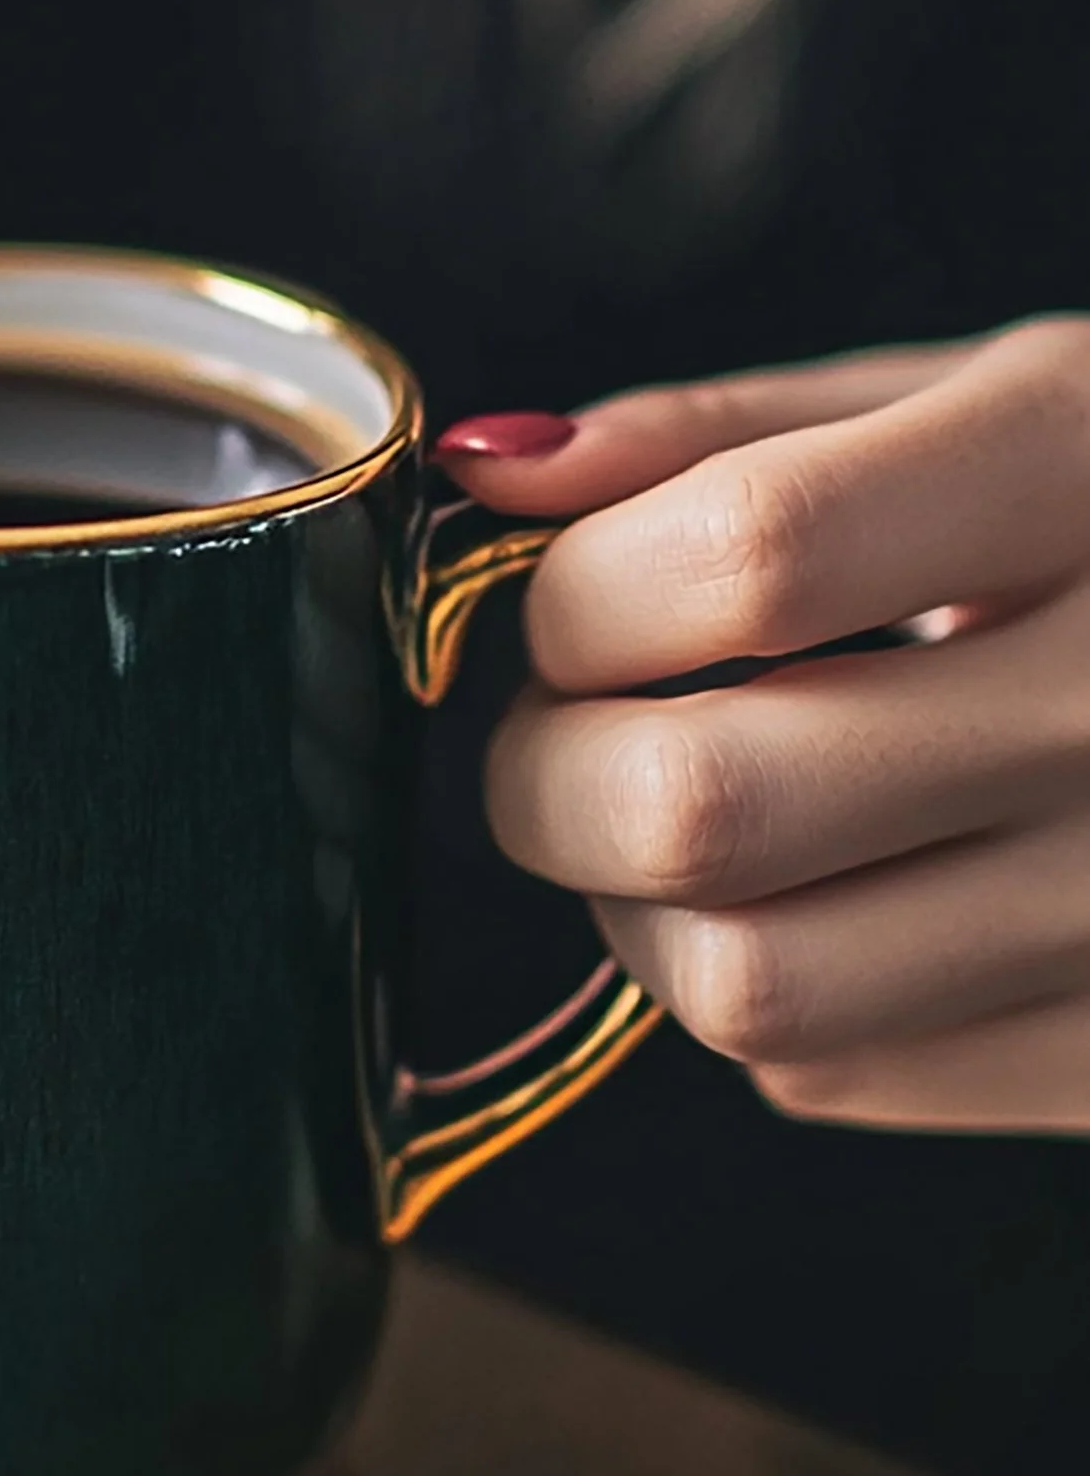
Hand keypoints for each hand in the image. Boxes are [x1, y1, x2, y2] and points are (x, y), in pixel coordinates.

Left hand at [437, 319, 1089, 1133]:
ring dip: (635, 914)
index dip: (576, 598)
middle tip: (566, 732)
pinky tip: (828, 897)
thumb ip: (727, 440)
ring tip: (679, 821)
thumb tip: (486, 471)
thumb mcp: (989, 401)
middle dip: (548, 777)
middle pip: (710, 805)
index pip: (751, 557)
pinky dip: (762, 1000)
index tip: (557, 603)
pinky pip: (834, 1074)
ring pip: (749, 987)